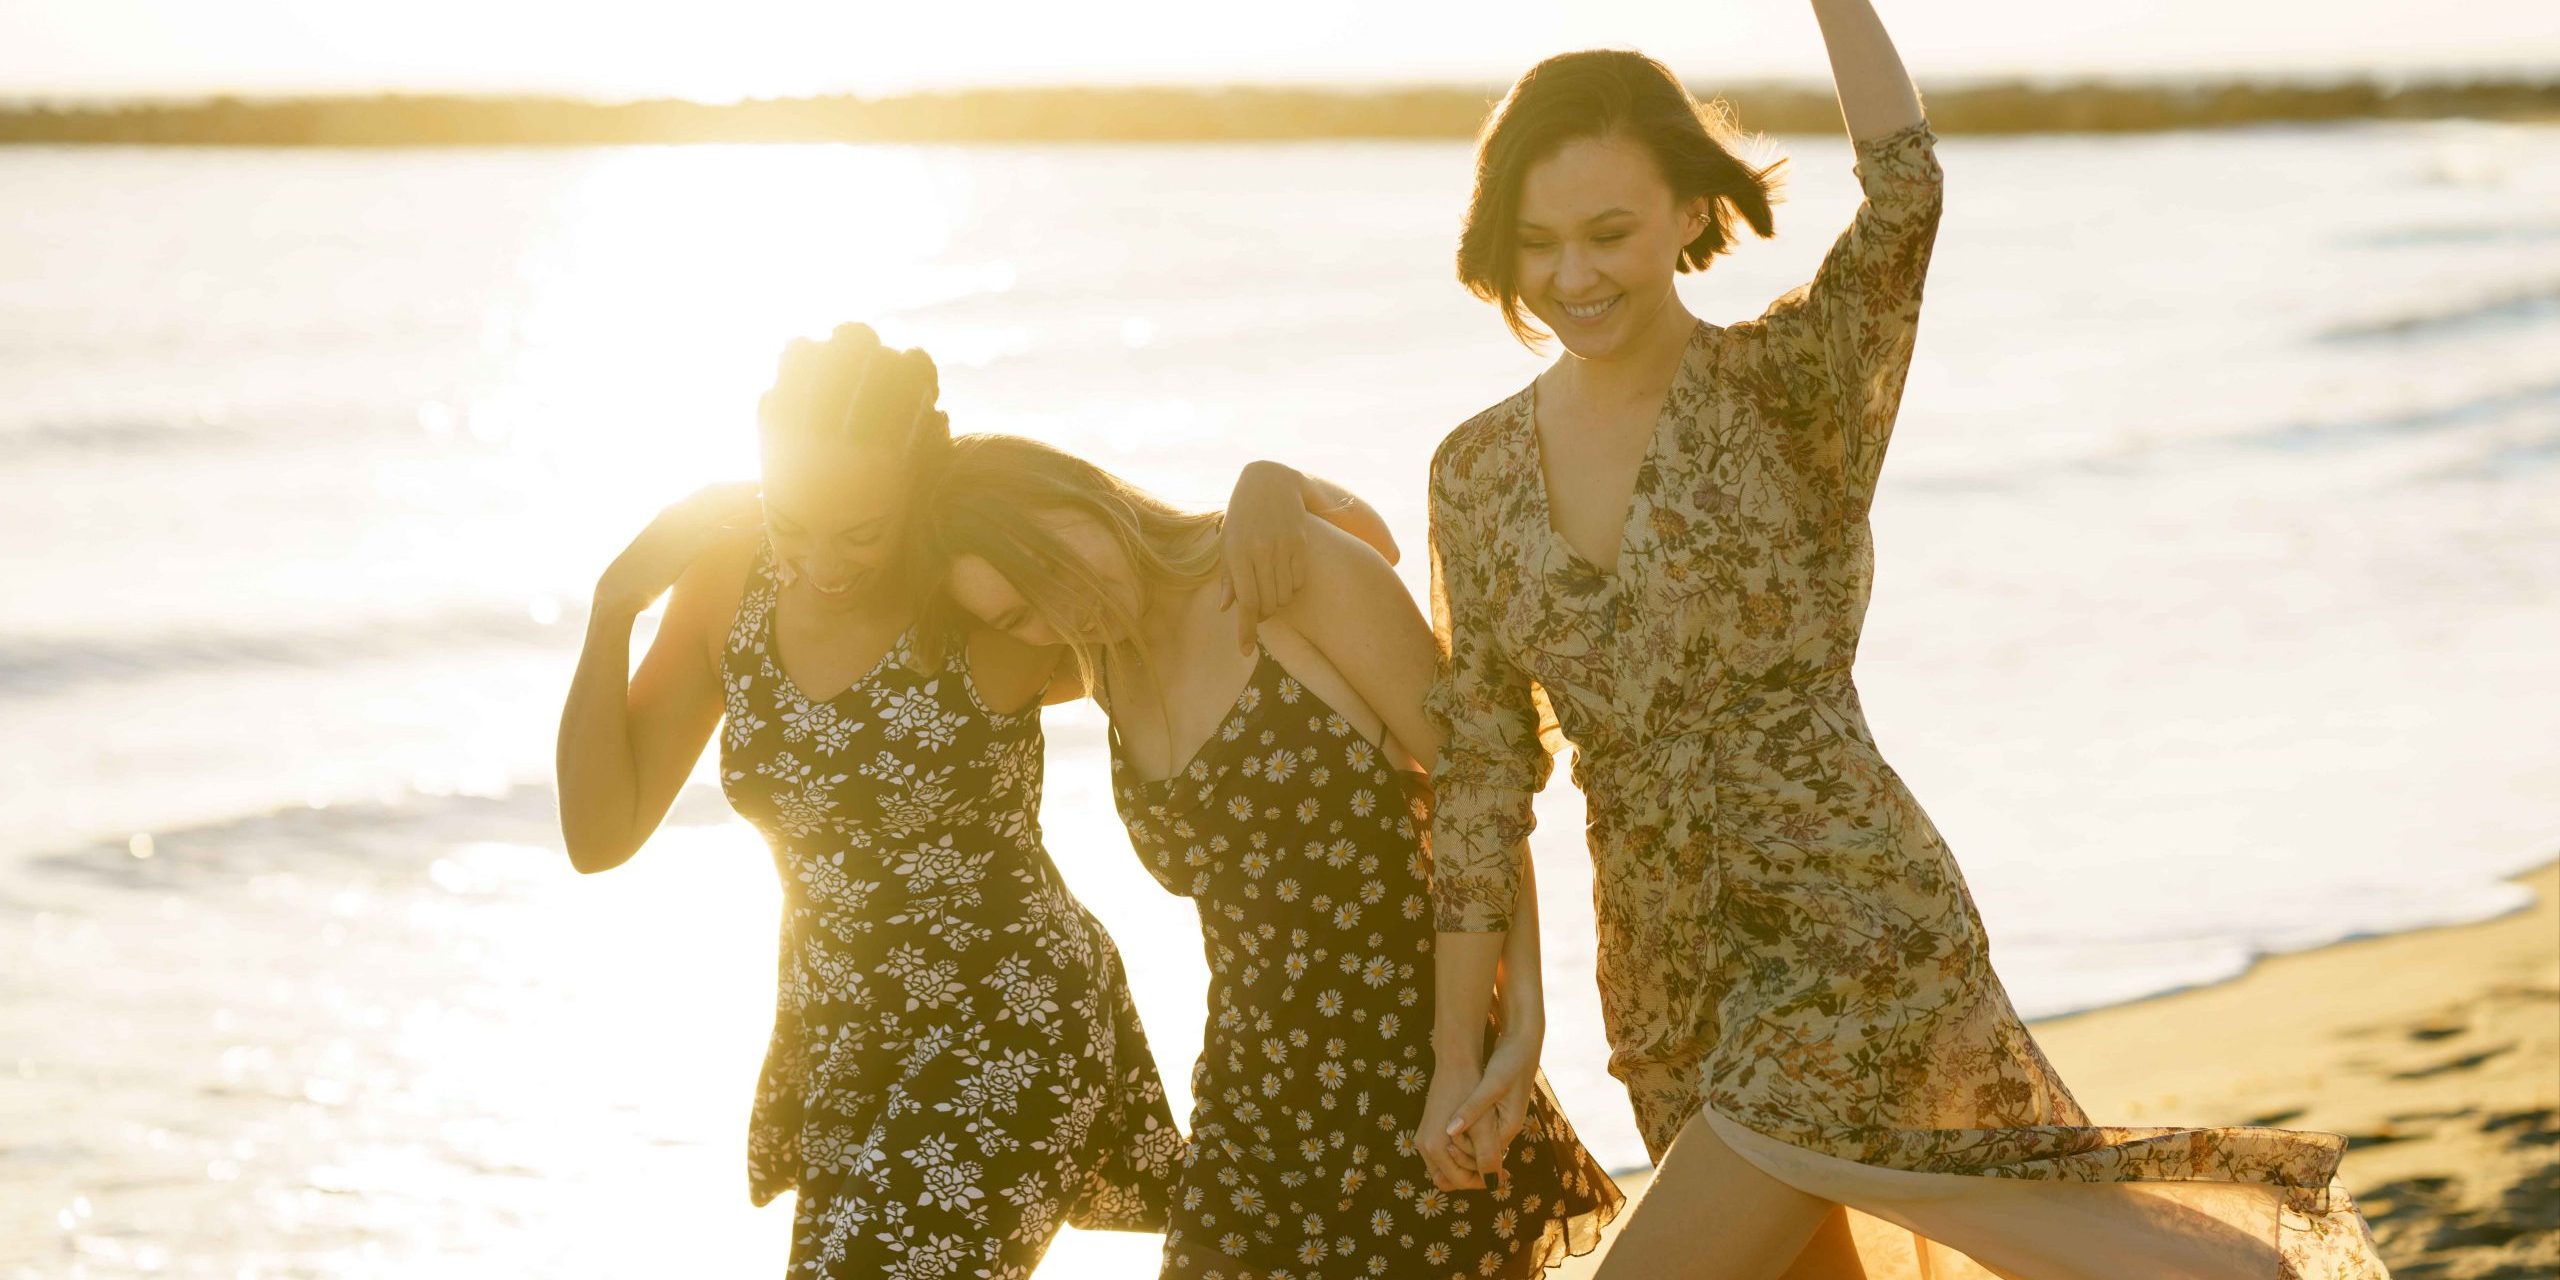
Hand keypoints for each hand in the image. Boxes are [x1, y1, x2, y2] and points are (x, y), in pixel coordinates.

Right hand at [594, 481, 761, 617]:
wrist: (619, 589)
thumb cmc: (644, 571)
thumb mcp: (666, 546)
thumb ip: (685, 536)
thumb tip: (707, 533)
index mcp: (672, 511)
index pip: (709, 490)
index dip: (735, 485)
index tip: (758, 483)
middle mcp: (676, 513)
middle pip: (718, 492)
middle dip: (746, 486)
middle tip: (775, 482)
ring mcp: (680, 529)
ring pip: (720, 508)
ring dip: (748, 502)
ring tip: (775, 499)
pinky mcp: (683, 549)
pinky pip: (719, 533)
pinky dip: (740, 528)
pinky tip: (760, 528)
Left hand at [1219, 461, 1308, 653]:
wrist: (1269, 482)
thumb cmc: (1242, 517)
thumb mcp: (1227, 542)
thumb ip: (1228, 577)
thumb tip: (1226, 608)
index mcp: (1236, 552)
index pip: (1246, 602)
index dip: (1246, 630)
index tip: (1245, 652)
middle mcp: (1260, 551)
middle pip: (1268, 604)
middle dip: (1264, 614)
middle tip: (1260, 607)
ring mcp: (1282, 546)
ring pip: (1285, 595)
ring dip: (1278, 601)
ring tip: (1270, 588)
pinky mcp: (1300, 543)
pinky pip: (1298, 581)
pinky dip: (1292, 587)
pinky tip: (1284, 574)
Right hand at [1418, 1051, 1488, 1191]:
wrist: (1456, 1060)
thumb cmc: (1470, 1090)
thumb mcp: (1483, 1127)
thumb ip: (1487, 1157)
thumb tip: (1495, 1185)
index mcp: (1434, 1147)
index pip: (1458, 1181)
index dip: (1482, 1181)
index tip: (1503, 1176)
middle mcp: (1423, 1145)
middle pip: (1449, 1177)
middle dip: (1474, 1176)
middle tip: (1499, 1168)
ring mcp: (1423, 1136)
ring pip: (1447, 1166)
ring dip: (1469, 1165)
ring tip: (1492, 1155)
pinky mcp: (1428, 1127)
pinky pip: (1445, 1153)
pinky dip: (1462, 1154)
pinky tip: (1481, 1143)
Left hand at [1445, 1021, 1540, 1187]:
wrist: (1524, 1041)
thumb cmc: (1510, 1061)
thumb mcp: (1492, 1085)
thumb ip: (1472, 1110)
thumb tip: (1450, 1132)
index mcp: (1509, 1127)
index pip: (1486, 1157)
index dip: (1465, 1158)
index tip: (1443, 1149)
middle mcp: (1507, 1128)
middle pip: (1482, 1155)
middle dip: (1462, 1156)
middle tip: (1438, 1148)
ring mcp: (1502, 1120)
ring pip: (1479, 1144)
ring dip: (1461, 1145)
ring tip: (1440, 1140)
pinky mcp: (1496, 1110)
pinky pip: (1479, 1130)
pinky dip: (1465, 1131)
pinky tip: (1449, 1125)